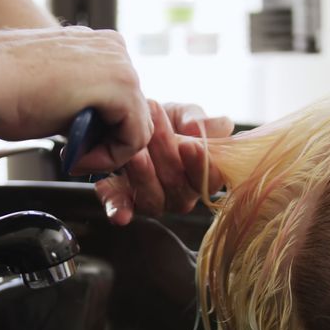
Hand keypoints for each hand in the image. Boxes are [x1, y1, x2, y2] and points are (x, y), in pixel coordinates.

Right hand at [0, 26, 150, 171]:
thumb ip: (80, 104)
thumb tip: (91, 128)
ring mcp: (121, 64)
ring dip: (107, 153)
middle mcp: (114, 48)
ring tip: (74, 158)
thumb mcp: (53, 94)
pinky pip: (135, 137)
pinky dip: (110, 157)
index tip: (73, 149)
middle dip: (106, 144)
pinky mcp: (122, 85)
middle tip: (74, 158)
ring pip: (137, 127)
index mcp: (98, 46)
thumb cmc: (0, 87)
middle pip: (132, 113)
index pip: (121, 100)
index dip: (100, 134)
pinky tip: (78, 156)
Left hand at [95, 100, 233, 225]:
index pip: (210, 180)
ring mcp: (154, 201)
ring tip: (136, 153)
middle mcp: (181, 196)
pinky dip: (120, 210)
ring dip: (143, 174)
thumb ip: (197, 119)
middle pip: (177, 185)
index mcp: (203, 177)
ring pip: (152, 197)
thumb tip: (196, 128)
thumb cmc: (171, 122)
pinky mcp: (125, 201)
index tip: (190, 145)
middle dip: (165, 156)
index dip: (201, 165)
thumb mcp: (186, 114)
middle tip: (152, 130)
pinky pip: (123, 208)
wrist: (136, 123)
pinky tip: (120, 214)